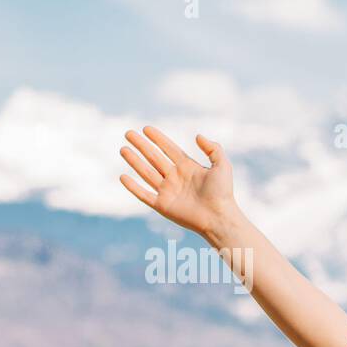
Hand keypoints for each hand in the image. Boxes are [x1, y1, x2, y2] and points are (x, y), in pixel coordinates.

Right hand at [119, 126, 238, 237]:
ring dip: (134, 161)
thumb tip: (197, 136)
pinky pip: (143, 194)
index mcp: (188, 167)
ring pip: (146, 172)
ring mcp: (168, 191)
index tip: (146, 128)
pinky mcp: (162, 205)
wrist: (219, 217)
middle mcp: (175, 177)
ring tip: (123, 149)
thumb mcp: (222, 166)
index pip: (169, 149)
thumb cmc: (223, 193)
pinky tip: (122, 176)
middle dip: (141, 145)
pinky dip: (133, 187)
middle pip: (154, 157)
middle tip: (128, 134)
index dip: (158, 138)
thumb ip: (213, 149)